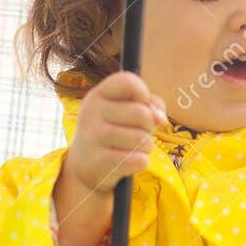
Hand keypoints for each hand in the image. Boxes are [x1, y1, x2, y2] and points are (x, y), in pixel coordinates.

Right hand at [66, 69, 168, 194]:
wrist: (84, 164)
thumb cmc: (114, 130)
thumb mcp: (126, 109)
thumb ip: (150, 104)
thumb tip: (160, 118)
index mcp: (98, 94)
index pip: (127, 81)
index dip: (143, 92)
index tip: (143, 104)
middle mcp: (92, 112)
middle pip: (142, 113)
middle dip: (150, 126)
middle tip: (140, 131)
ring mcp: (93, 136)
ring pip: (142, 139)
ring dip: (147, 146)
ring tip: (134, 147)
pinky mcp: (99, 161)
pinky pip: (139, 160)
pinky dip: (141, 162)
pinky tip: (129, 161)